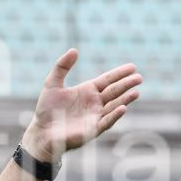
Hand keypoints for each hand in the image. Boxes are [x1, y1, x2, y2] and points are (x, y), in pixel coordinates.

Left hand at [22, 48, 141, 162]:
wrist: (41, 131)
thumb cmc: (47, 109)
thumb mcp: (52, 83)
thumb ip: (62, 67)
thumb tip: (74, 50)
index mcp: (87, 91)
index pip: (107, 80)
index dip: (119, 74)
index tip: (133, 67)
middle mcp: (94, 103)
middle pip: (114, 92)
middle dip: (126, 85)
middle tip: (139, 77)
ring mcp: (95, 116)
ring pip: (114, 106)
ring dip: (125, 99)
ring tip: (136, 92)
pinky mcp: (92, 129)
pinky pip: (106, 122)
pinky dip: (114, 115)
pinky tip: (123, 108)